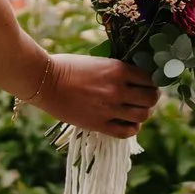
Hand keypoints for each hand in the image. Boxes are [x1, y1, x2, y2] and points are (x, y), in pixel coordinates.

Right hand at [35, 53, 158, 138]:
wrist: (43, 81)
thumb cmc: (67, 67)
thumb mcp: (98, 62)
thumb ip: (118, 71)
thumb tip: (136, 79)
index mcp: (119, 70)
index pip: (150, 79)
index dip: (151, 82)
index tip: (147, 84)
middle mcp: (118, 90)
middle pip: (151, 99)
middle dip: (150, 98)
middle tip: (143, 98)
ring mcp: (109, 108)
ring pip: (143, 115)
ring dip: (143, 113)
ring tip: (135, 111)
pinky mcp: (99, 124)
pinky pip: (127, 131)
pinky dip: (132, 128)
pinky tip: (127, 123)